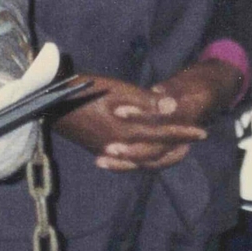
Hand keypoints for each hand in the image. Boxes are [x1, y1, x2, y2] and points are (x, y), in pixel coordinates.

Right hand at [55, 64, 227, 172]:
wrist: (48, 103)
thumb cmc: (83, 90)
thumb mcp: (116, 89)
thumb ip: (144, 101)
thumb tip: (172, 105)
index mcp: (126, 130)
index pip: (163, 133)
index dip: (184, 132)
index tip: (203, 132)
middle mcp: (120, 145)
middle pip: (156, 153)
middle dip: (177, 147)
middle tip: (194, 142)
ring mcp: (108, 150)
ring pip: (142, 160)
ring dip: (161, 156)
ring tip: (176, 149)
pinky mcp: (99, 149)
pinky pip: (128, 160)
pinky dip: (142, 159)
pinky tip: (146, 153)